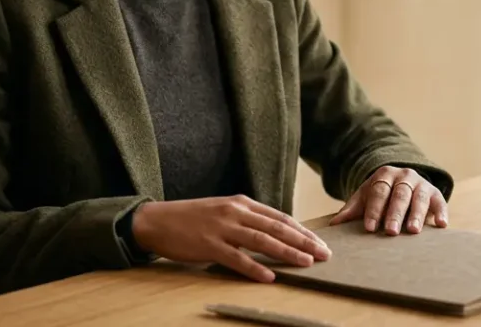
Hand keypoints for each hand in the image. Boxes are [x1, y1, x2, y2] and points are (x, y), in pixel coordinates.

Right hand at [130, 195, 329, 282]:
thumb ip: (248, 219)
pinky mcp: (208, 245)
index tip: (320, 242)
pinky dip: (255, 268)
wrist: (157, 220)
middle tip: (323, 254)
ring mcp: (222, 228)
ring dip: (287, 253)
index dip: (303, 230)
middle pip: (277, 228)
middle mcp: (236, 212)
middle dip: (304, 241)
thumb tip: (275, 233)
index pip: (280, 217)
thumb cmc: (192, 218)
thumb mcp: (224, 210)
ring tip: (306, 263)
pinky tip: (270, 277)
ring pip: (262, 241)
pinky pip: (236, 258)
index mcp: (242, 203)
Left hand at [329, 165, 447, 234]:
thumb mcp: (366, 197)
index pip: (379, 191)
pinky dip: (441, 213)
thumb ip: (352, 210)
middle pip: (399, 195)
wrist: (404, 183)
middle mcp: (405, 176)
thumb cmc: (381, 195)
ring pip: (419, 198)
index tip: (370, 227)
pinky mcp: (436, 194)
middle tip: (391, 231)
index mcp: (384, 175)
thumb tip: (333, 225)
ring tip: (413, 231)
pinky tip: (441, 225)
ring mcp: (422, 184)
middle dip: (395, 213)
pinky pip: (440, 202)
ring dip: (417, 214)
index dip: (374, 209)